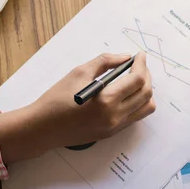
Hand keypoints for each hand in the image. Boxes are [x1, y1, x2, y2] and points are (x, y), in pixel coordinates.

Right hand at [0, 53, 154, 162]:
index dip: (142, 65)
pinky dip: (137, 102)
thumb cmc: (57, 98)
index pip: (137, 80)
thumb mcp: (79, 72)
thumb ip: (105, 62)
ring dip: (145, 91)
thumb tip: (125, 57)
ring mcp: (115, 127)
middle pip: (146, 94)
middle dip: (146, 75)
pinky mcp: (112, 133)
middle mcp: (115, 116)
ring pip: (146, 108)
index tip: (139, 55)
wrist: (43, 127)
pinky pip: (135, 116)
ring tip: (134, 79)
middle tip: (138, 65)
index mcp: (106, 100)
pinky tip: (126, 92)